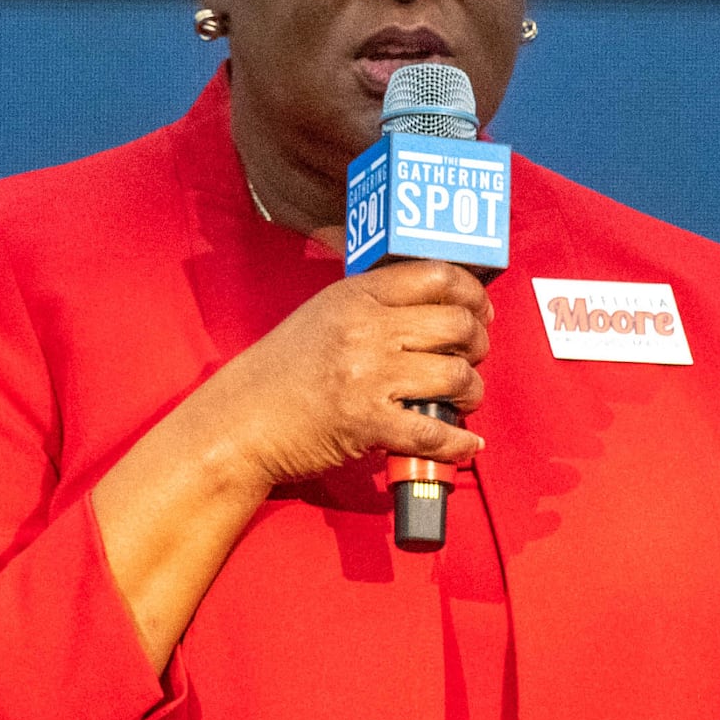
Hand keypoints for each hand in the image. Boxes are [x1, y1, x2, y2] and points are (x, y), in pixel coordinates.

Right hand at [177, 259, 492, 495]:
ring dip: (473, 392)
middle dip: (478, 345)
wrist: (239, 422)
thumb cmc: (282, 372)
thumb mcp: (322, 315)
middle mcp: (365, 329)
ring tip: (465, 399)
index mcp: (356, 295)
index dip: (473, 294)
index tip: (480, 312)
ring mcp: (367, 376)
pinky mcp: (367, 423)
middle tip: (473, 358)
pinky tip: (465, 444)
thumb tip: (436, 303)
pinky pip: (435, 432)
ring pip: (456, 376)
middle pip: (457, 325)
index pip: (437, 276)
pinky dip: (459, 443)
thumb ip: (373, 304)